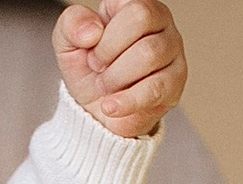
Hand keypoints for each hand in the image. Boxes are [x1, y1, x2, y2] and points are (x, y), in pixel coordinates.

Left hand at [54, 1, 185, 138]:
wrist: (96, 113)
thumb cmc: (89, 72)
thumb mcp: (68, 43)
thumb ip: (71, 24)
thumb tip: (93, 31)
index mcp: (136, 5)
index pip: (131, 7)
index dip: (106, 36)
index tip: (92, 52)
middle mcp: (160, 22)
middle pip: (141, 20)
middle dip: (109, 52)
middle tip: (98, 69)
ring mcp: (172, 51)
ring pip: (149, 53)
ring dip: (116, 77)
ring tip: (105, 87)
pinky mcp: (175, 83)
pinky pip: (156, 88)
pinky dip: (127, 101)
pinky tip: (111, 107)